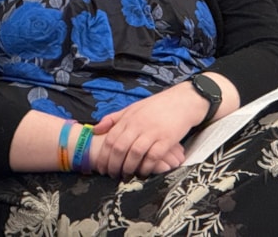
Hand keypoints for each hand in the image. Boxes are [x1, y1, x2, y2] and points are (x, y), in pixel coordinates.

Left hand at [90, 82, 204, 178]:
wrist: (183, 101)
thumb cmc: (157, 106)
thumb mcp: (133, 108)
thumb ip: (114, 119)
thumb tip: (95, 130)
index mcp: (128, 117)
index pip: (111, 139)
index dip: (104, 155)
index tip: (101, 167)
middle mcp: (138, 124)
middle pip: (120, 148)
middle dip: (113, 165)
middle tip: (111, 175)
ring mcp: (153, 132)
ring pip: (134, 153)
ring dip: (128, 167)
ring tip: (125, 176)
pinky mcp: (167, 139)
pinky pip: (153, 156)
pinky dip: (146, 166)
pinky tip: (143, 172)